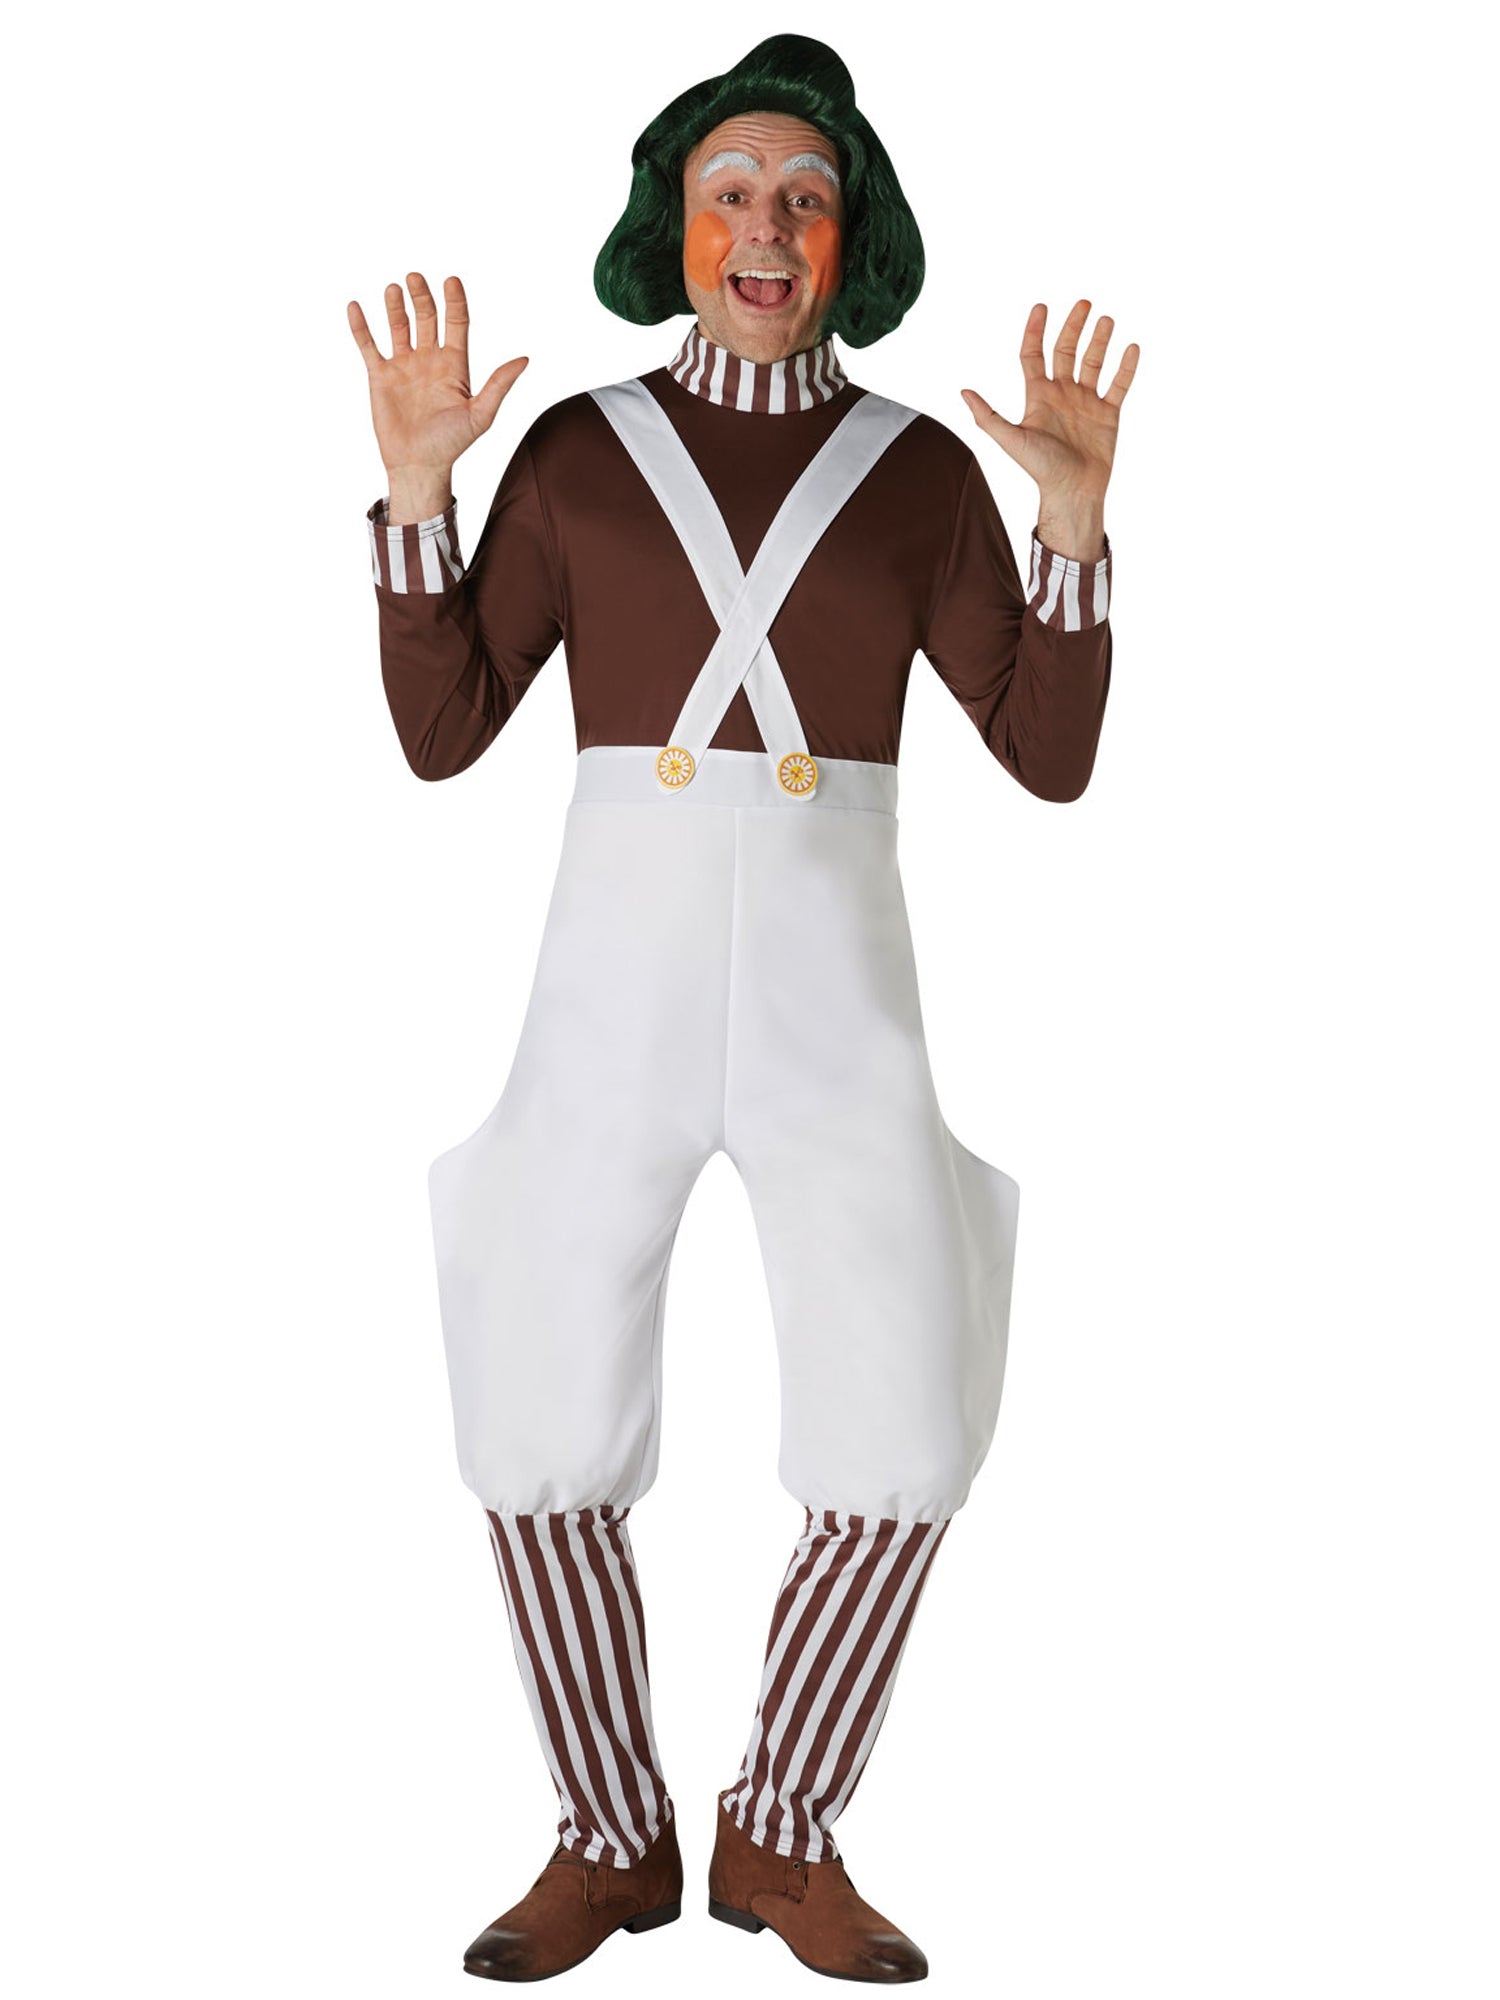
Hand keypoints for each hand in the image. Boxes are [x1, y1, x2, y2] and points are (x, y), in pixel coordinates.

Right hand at [347, 273, 528, 480]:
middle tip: (415, 278)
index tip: (451, 281)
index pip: (457, 323)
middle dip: (422, 297)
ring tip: (394, 289)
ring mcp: (404, 366)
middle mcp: (429, 360)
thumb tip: (524, 359)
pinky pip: (368, 346)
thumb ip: (499, 385)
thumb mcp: (480, 415)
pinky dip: (361, 327)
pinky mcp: (380, 376)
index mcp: (454, 365)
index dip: (455, 301)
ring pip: (399, 326)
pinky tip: (355, 307)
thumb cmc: (451, 445)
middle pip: (427, 318)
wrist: (419, 466)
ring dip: (396, 306)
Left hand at [960, 300, 1137, 506]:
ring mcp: (1086, 402)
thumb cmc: (1040, 470)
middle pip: (1066, 351)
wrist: (1072, 492)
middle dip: (1073, 326)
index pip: (1033, 355)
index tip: (1041, 307)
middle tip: (1084, 304)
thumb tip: (963, 392)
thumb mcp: (1011, 440)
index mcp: (1038, 396)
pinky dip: (1126, 367)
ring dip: (1100, 340)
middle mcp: (1062, 394)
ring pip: (1094, 362)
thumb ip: (988, 416)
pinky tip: (1131, 347)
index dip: (1035, 331)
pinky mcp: (1108, 413)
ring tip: (1106, 319)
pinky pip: (1119, 384)